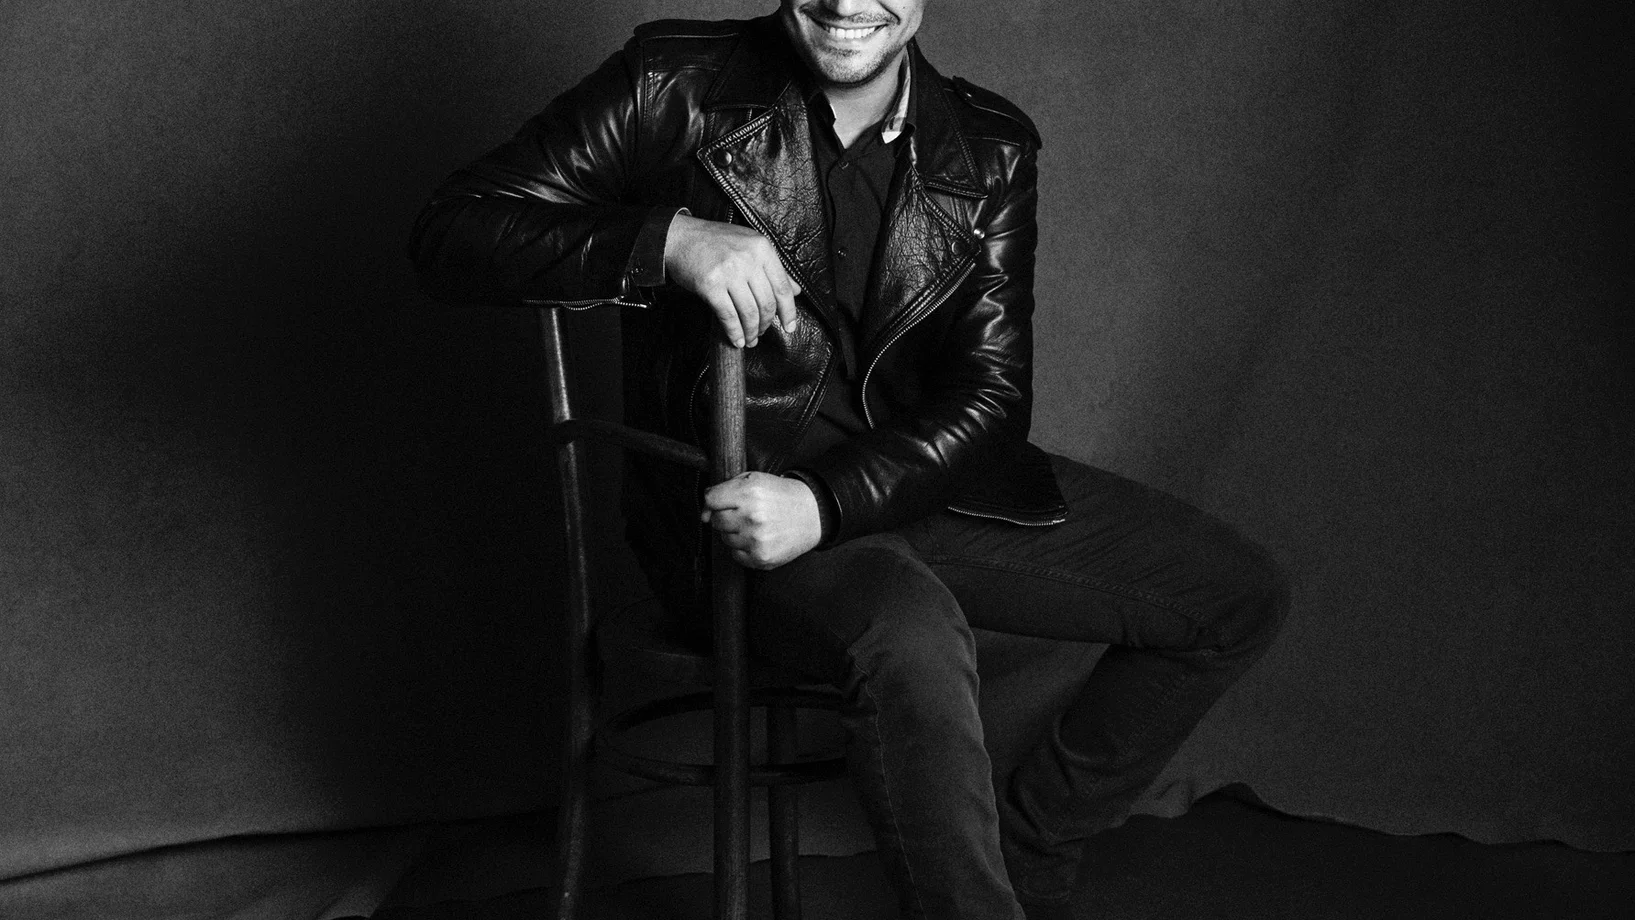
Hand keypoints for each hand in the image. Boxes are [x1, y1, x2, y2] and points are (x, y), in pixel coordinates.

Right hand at [664, 213, 800, 347]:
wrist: (679, 238)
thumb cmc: (715, 242)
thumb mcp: (749, 247)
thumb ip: (773, 268)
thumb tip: (796, 291)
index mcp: (762, 248)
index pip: (782, 287)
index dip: (788, 312)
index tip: (790, 327)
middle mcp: (748, 258)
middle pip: (767, 303)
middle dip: (767, 324)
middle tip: (763, 333)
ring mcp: (729, 272)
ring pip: (749, 312)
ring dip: (752, 331)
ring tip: (750, 339)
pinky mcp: (710, 285)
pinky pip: (729, 316)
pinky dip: (735, 332)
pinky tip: (737, 339)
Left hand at [702, 472, 822, 569]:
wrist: (812, 514)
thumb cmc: (781, 496)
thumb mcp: (755, 479)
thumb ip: (725, 489)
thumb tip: (704, 512)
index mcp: (750, 492)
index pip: (711, 500)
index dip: (713, 502)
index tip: (720, 504)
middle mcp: (752, 517)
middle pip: (716, 521)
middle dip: (726, 516)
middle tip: (745, 513)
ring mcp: (757, 540)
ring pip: (725, 539)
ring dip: (735, 533)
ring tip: (755, 525)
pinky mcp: (761, 558)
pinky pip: (735, 555)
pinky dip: (743, 548)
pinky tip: (758, 538)